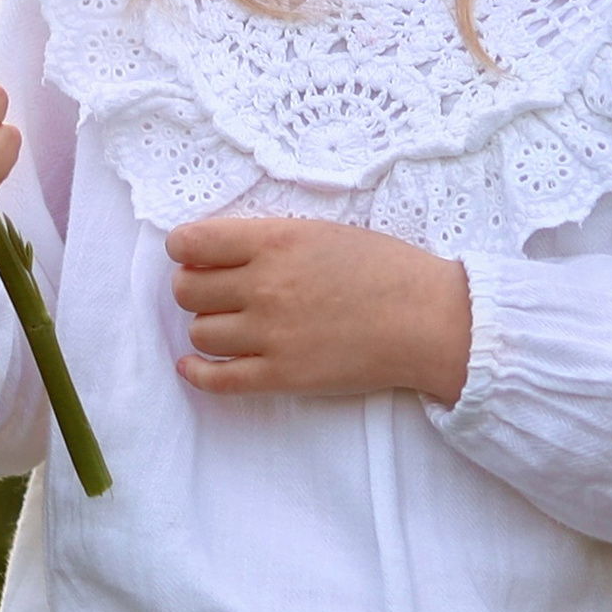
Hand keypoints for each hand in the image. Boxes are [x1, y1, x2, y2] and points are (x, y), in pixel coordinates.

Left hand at [167, 216, 471, 404]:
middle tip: (213, 291)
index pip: (192, 243)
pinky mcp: (282, 376)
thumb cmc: (384, 269)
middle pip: (186, 290)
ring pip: (199, 333)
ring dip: (208, 328)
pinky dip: (196, 373)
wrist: (428, 319)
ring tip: (229, 324)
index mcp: (275, 241)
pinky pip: (218, 380)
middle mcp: (265, 286)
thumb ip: (269, 238)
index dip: (184, 249)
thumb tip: (215, 250)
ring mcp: (271, 334)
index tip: (191, 255)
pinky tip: (193, 366)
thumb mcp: (322, 232)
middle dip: (193, 289)